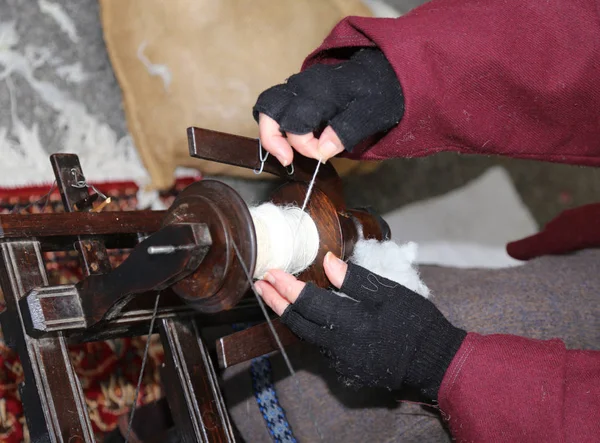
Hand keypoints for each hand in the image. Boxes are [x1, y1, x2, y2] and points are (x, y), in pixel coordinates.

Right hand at [253, 48, 404, 166]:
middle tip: (288, 160)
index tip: (322, 157)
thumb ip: (346, 131)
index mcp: (322, 91)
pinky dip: (277, 127)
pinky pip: (275, 108)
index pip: (297, 122)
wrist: (381, 71)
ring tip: (285, 153)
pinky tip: (292, 142)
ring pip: (267, 107)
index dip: (305, 146)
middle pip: (269, 108)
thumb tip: (323, 150)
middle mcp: (303, 85)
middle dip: (272, 139)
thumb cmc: (378, 93)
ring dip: (271, 133)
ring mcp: (297, 86)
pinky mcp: (296, 91)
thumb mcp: (371, 114)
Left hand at [255, 252, 465, 401]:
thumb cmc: (416, 323)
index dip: (287, 287)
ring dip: (288, 314)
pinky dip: (305, 327)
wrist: (434, 362)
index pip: (308, 303)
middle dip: (276, 301)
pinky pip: (318, 344)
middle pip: (297, 323)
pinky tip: (302, 315)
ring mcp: (341, 360)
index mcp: (351, 324)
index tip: (271, 272)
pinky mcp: (346, 367)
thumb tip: (328, 262)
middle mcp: (339, 346)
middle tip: (260, 283)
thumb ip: (356, 280)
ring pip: (305, 335)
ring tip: (274, 296)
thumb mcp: (391, 294)